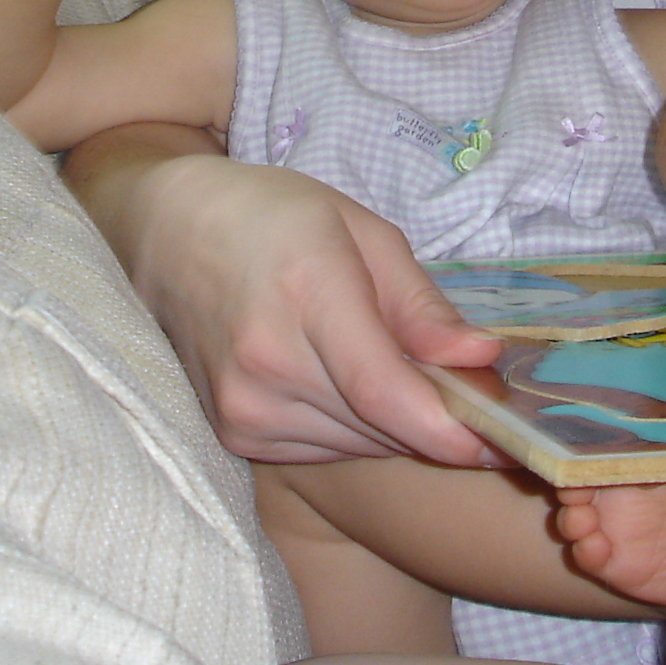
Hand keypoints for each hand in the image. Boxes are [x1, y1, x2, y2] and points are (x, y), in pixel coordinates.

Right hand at [68, 130, 505, 465]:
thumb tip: (481, 360)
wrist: (165, 233)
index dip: (448, 427)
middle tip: (478, 396)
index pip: (384, 391)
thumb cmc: (271, 215)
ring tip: (405, 376)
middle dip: (441, 421)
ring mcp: (242, 407)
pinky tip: (351, 386)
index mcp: (305, 292)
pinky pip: (323, 449)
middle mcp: (266, 363)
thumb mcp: (359, 229)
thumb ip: (420, 304)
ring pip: (358, 445)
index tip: (500, 438)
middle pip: (381, 426)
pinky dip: (356, 429)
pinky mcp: (233, 434)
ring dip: (398, 426)